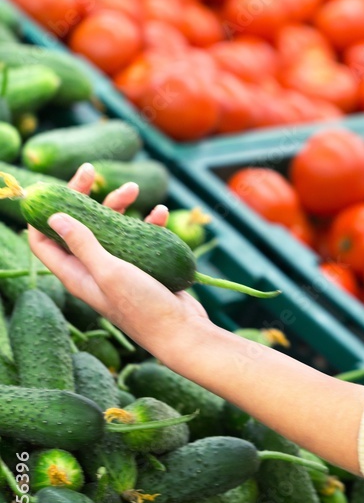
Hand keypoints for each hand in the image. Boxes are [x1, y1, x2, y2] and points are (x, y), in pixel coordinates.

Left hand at [27, 163, 207, 353]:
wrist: (181, 331)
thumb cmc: (142, 308)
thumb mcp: (109, 272)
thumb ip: (83, 244)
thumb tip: (55, 217)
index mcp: (76, 274)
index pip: (43, 241)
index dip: (43, 213)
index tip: (56, 187)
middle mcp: (93, 269)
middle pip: (79, 225)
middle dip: (86, 197)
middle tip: (94, 172)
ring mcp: (118, 267)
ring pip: (111, 226)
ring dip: (120, 204)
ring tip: (135, 189)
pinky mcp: (143, 266)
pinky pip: (140, 236)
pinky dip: (148, 222)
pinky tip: (160, 213)